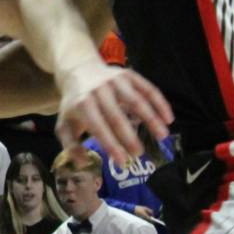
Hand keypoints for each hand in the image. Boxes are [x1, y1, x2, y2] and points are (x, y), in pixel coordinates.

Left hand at [54, 61, 172, 160]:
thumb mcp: (65, 123)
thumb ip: (71, 145)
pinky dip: (160, 103)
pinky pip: (148, 89)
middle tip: (140, 154)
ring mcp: (116, 81)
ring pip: (137, 100)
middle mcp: (100, 91)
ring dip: (152, 119)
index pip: (98, 127)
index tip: (123, 162)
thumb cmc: (75, 103)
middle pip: (117, 116)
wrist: (79, 70)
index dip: (111, 145)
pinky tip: (169, 119)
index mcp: (83, 104)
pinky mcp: (129, 75)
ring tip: (163, 137)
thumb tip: (82, 163)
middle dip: (129, 137)